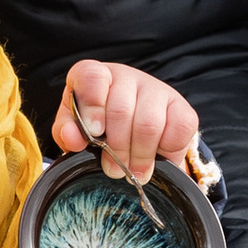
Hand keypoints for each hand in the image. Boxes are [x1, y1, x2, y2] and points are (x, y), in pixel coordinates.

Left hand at [53, 59, 201, 186]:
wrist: (132, 135)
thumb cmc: (98, 128)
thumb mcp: (75, 129)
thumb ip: (67, 132)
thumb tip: (72, 138)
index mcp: (94, 76)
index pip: (92, 77)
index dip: (93, 106)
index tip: (95, 133)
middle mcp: (126, 76)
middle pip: (121, 110)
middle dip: (117, 148)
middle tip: (113, 171)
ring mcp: (156, 89)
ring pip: (149, 123)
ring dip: (140, 155)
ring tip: (134, 172)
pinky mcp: (181, 106)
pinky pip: (179, 128)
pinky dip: (167, 150)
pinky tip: (156, 157)